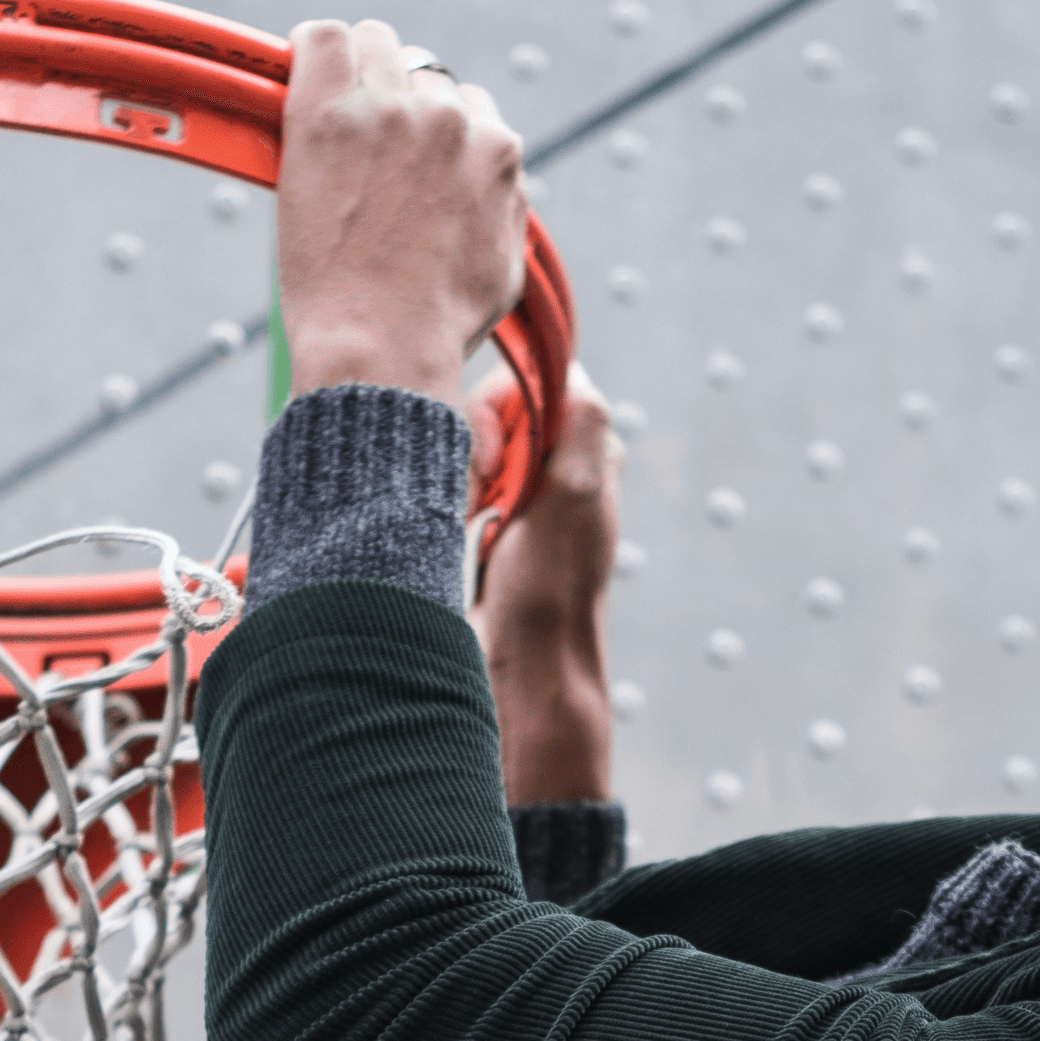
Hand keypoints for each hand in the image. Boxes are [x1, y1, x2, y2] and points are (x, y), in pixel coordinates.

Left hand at [278, 19, 527, 408]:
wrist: (380, 347)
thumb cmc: (437, 327)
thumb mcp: (504, 274)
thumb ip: (505, 210)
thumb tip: (497, 185)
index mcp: (495, 152)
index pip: (467, 108)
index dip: (433, 136)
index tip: (406, 165)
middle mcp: (448, 119)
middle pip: (420, 73)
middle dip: (398, 106)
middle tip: (368, 157)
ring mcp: (387, 110)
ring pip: (374, 44)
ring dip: (358, 75)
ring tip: (338, 127)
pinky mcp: (327, 112)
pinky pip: (320, 40)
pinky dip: (310, 56)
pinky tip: (305, 91)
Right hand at [470, 363, 623, 805]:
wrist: (521, 672)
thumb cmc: (546, 593)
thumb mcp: (573, 497)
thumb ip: (578, 423)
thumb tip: (571, 368)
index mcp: (589, 453)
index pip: (536, 382)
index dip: (501, 408)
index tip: (492, 458)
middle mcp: (560, 470)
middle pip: (498, 409)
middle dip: (475, 445)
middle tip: (480, 498)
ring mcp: (523, 499)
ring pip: (473, 445)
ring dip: (459, 477)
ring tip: (469, 521)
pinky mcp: (490, 527)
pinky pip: (458, 483)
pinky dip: (450, 501)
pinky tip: (460, 533)